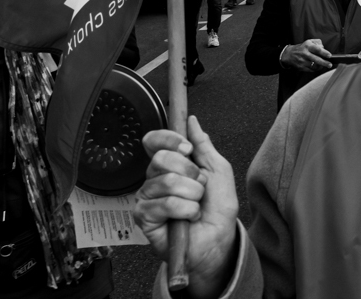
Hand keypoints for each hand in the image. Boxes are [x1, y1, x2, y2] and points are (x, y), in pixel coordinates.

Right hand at [133, 117, 238, 298]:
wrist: (218, 239)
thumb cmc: (217, 208)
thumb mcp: (218, 170)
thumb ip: (203, 145)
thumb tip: (191, 121)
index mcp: (170, 165)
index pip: (155, 141)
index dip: (169, 140)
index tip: (187, 149)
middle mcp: (155, 178)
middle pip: (162, 159)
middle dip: (190, 173)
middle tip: (199, 188)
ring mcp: (147, 197)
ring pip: (168, 182)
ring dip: (193, 195)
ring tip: (195, 206)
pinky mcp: (143, 217)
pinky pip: (166, 204)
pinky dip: (186, 210)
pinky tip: (188, 218)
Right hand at [281, 40, 332, 71]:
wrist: (289, 54)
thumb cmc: (302, 48)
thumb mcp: (309, 42)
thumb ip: (317, 43)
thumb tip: (324, 48)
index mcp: (307, 46)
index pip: (317, 49)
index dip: (324, 53)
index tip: (330, 55)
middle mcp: (305, 54)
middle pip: (316, 59)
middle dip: (324, 63)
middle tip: (330, 65)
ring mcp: (302, 61)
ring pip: (314, 66)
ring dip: (321, 66)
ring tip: (324, 65)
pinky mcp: (301, 67)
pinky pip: (311, 70)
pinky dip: (316, 69)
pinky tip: (318, 67)